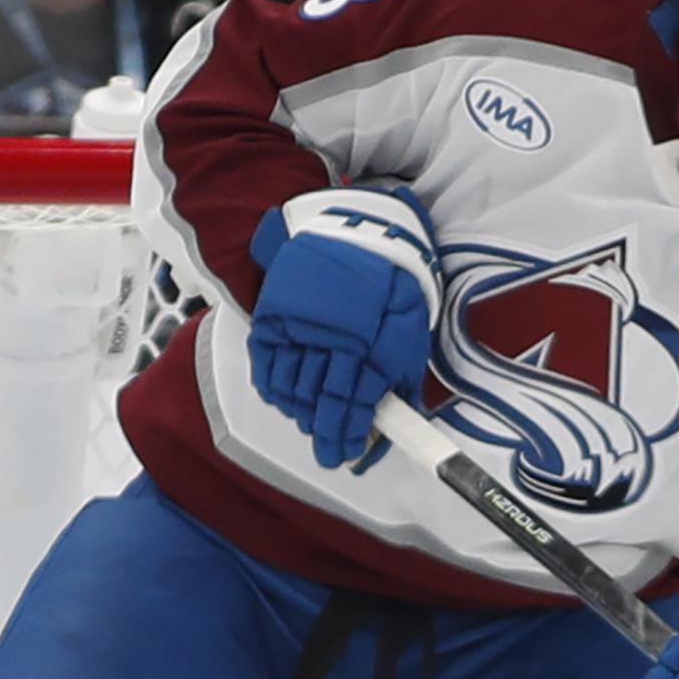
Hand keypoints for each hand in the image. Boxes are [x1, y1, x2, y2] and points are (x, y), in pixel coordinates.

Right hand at [245, 183, 441, 468]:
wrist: (356, 225)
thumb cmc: (391, 279)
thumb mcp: (410, 324)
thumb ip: (402, 371)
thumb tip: (401, 412)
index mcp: (371, 343)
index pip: (355, 402)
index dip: (350, 432)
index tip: (349, 452)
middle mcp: (333, 339)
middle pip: (322, 400)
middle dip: (325, 432)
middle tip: (328, 453)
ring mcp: (300, 327)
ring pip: (293, 387)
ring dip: (301, 411)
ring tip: (310, 423)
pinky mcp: (274, 315)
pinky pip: (268, 363)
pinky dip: (275, 386)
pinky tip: (286, 399)